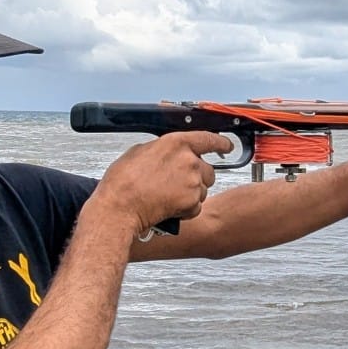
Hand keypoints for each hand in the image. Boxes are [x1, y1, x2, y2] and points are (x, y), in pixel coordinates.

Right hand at [88, 131, 230, 231]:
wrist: (120, 207)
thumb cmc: (123, 181)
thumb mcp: (140, 152)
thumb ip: (162, 149)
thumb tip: (168, 153)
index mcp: (176, 143)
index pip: (208, 139)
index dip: (221, 143)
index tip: (227, 146)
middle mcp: (189, 161)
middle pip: (208, 170)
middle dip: (197, 177)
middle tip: (177, 183)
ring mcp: (193, 182)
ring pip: (203, 189)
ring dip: (191, 194)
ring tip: (168, 196)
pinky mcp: (192, 203)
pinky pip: (197, 206)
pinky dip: (186, 209)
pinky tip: (168, 206)